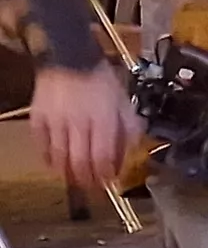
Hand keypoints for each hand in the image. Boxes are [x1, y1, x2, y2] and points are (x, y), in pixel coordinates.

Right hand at [30, 63, 132, 194]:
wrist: (69, 58)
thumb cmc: (101, 81)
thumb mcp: (123, 102)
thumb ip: (128, 128)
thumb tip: (128, 154)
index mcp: (104, 118)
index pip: (104, 156)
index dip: (106, 174)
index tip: (109, 182)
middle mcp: (79, 122)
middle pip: (81, 162)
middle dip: (88, 180)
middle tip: (93, 189)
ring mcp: (56, 121)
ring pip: (60, 158)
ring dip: (69, 174)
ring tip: (76, 181)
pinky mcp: (38, 119)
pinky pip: (42, 146)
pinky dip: (49, 160)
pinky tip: (56, 166)